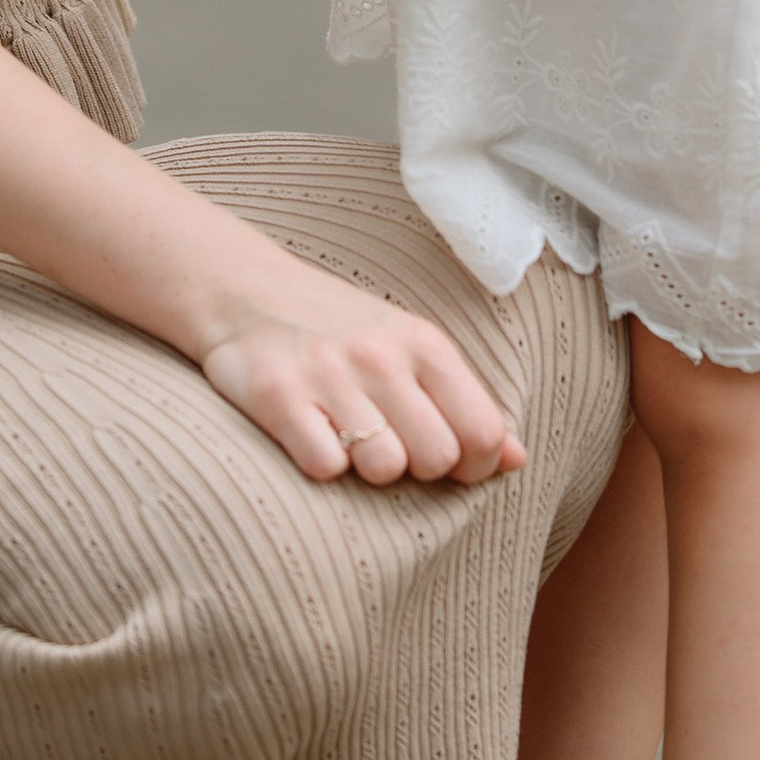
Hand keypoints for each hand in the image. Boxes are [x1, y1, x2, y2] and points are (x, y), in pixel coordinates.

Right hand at [199, 280, 525, 487]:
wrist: (242, 290)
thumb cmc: (337, 329)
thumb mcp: (408, 350)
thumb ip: (463, 402)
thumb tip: (517, 460)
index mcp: (422, 342)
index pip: (483, 433)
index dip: (472, 465)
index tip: (443, 460)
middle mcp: (379, 353)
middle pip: (435, 458)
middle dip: (415, 468)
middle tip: (385, 443)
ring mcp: (327, 373)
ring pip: (382, 469)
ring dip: (364, 468)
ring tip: (344, 435)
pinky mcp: (276, 395)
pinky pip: (324, 468)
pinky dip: (317, 463)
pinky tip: (306, 432)